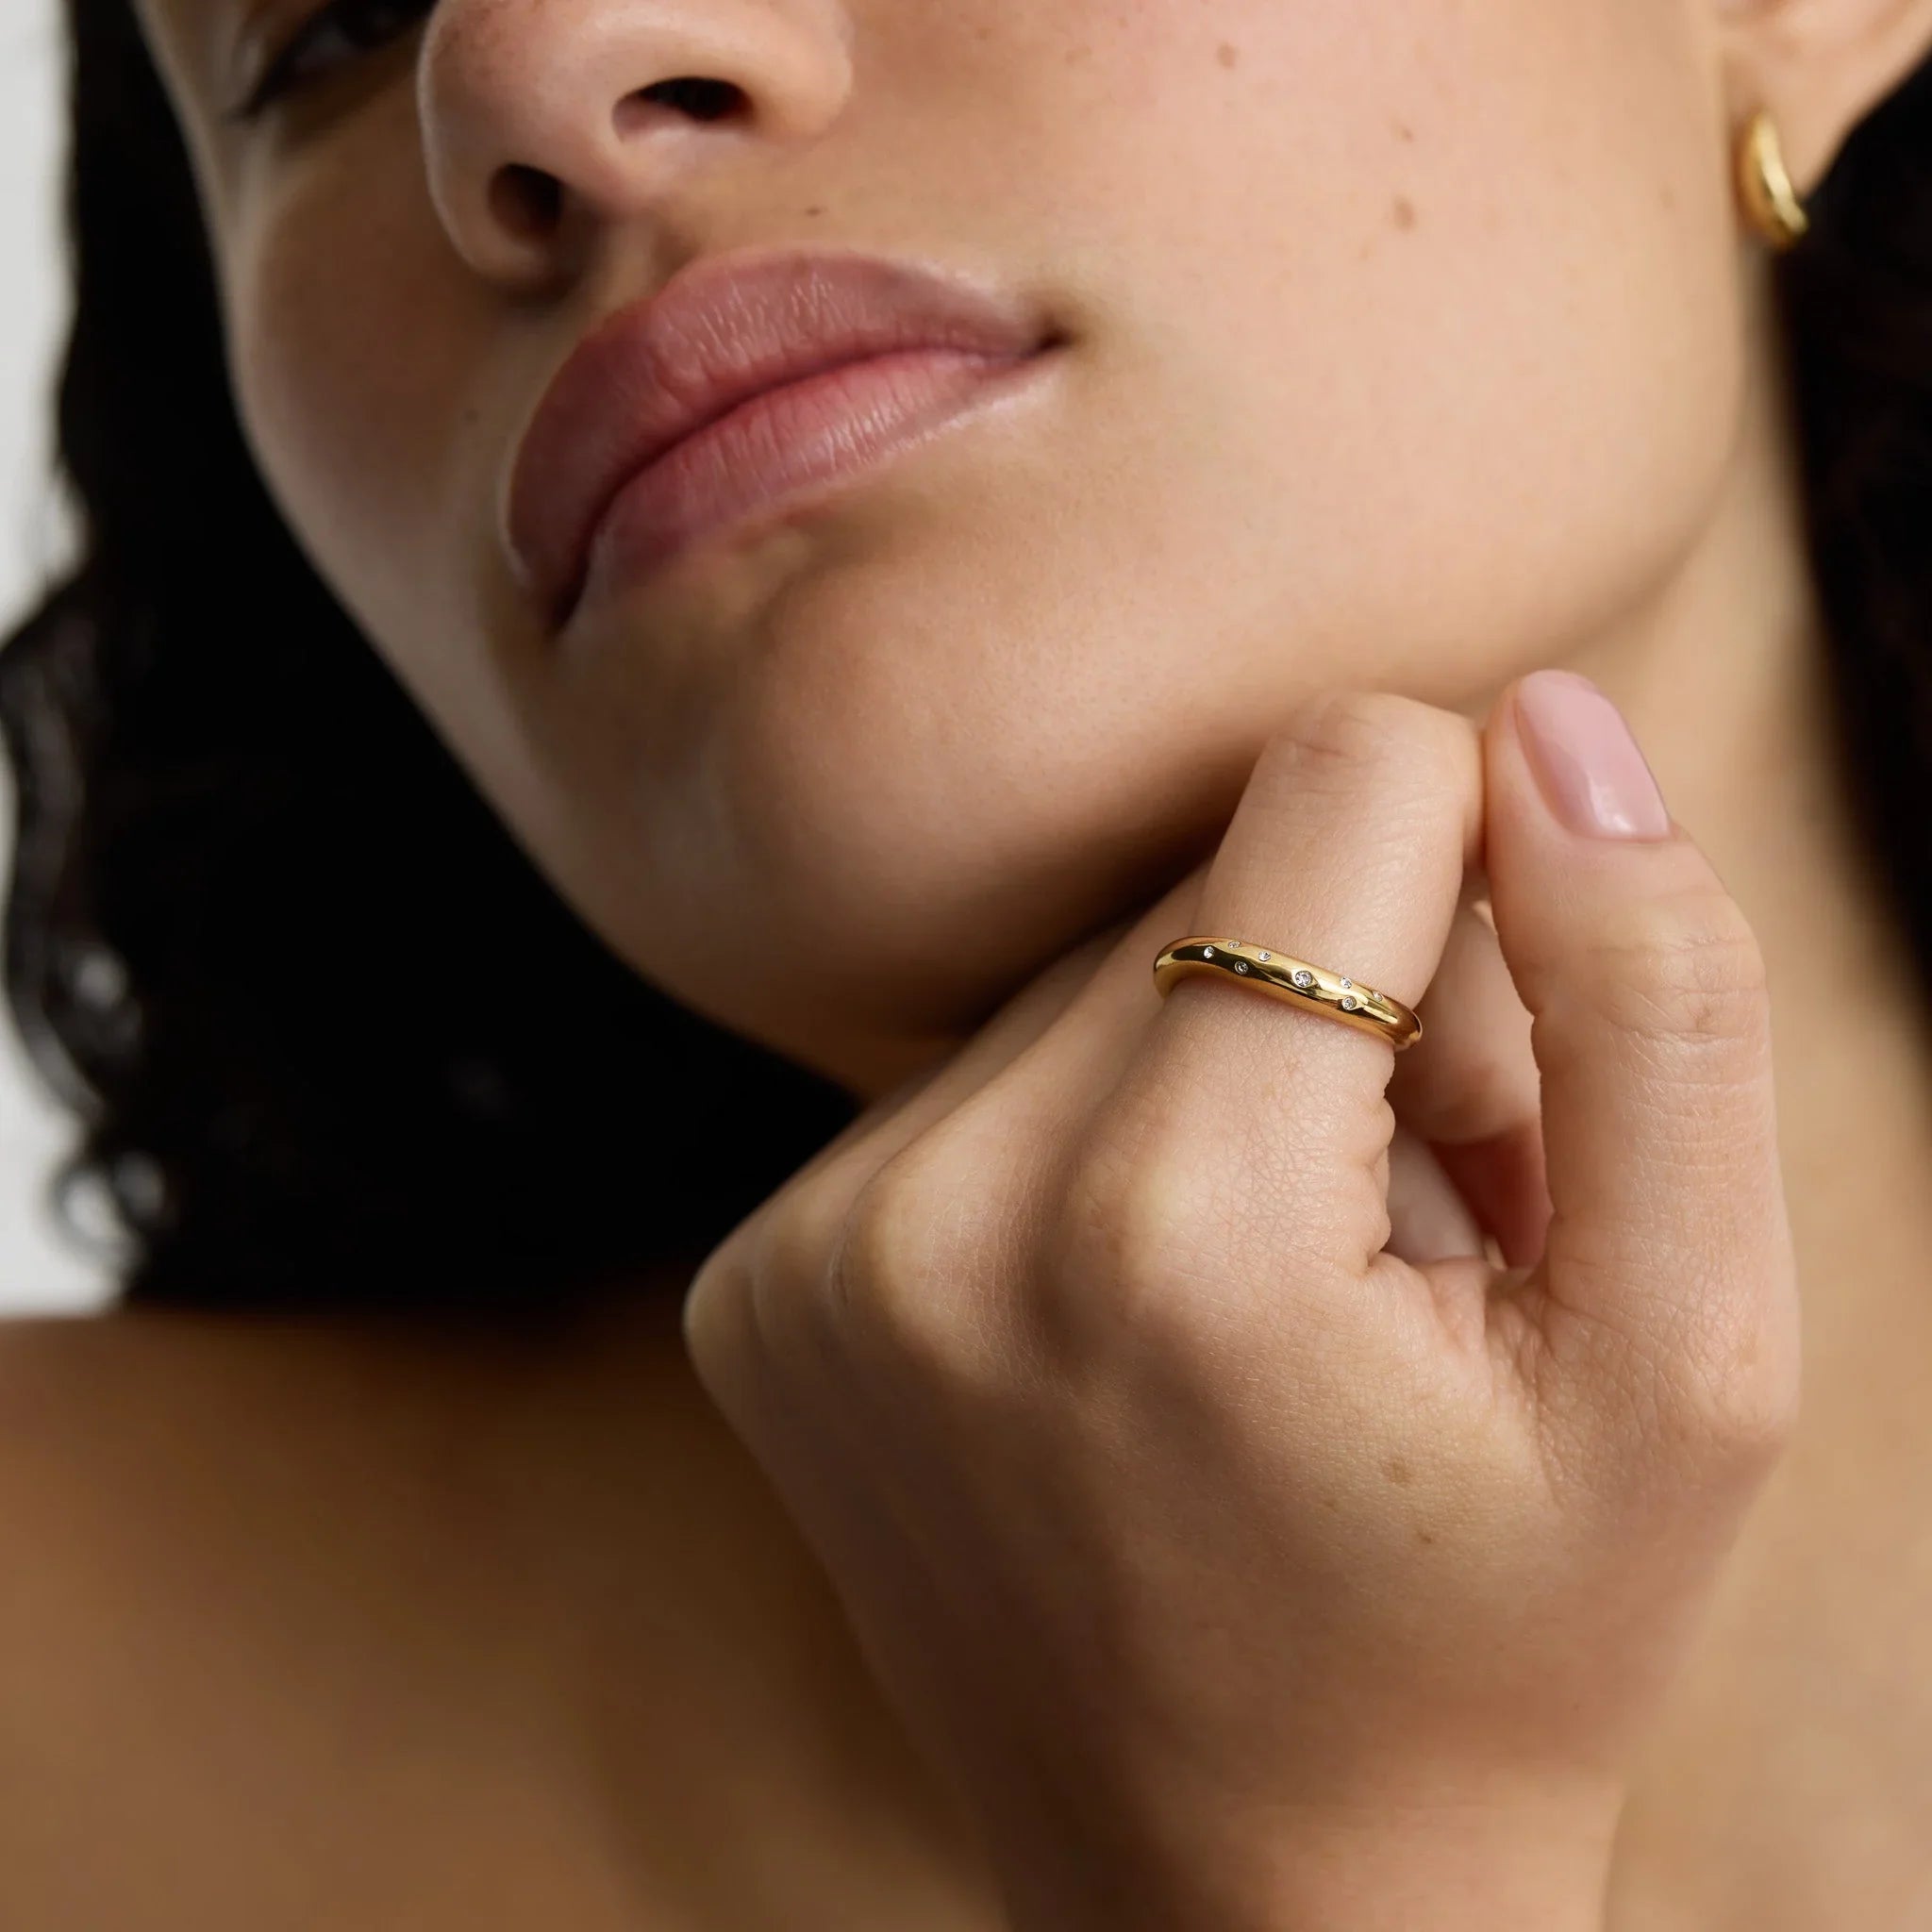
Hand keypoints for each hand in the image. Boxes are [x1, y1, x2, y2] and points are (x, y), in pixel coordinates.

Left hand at [682, 677, 1799, 1930]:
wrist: (1241, 1896)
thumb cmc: (1504, 1636)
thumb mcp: (1690, 1360)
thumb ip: (1657, 1007)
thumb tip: (1548, 725)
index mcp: (1168, 1234)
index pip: (1343, 773)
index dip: (1483, 874)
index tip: (1503, 1081)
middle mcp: (930, 1220)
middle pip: (1201, 869)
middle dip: (1347, 1000)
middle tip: (1396, 1229)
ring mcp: (811, 1251)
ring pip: (1086, 957)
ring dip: (1221, 1065)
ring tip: (1281, 1280)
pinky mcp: (758, 1278)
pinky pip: (975, 1067)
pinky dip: (1091, 1132)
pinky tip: (1148, 1306)